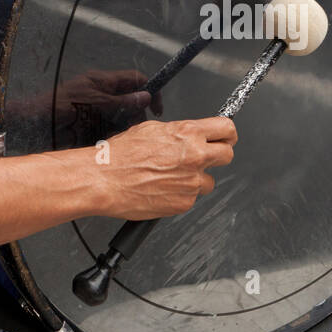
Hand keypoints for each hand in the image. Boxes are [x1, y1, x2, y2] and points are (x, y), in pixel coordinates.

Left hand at [6, 68, 163, 147]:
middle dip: (135, 116)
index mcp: (104, 82)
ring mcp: (97, 112)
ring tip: (116, 139)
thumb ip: (122, 101)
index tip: (156, 110)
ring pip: (120, 120)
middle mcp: (102, 95)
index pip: (135, 79)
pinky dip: (110, 139)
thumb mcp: (95, 102)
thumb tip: (146, 96)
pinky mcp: (90, 127)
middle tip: (134, 130)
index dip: (149, 90)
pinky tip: (106, 145)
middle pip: (130, 103)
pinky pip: (108, 133)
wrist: (35, 124)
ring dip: (122, 130)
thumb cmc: (62, 107)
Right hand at [98, 117, 237, 220]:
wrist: (104, 181)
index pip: (226, 128)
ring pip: (208, 181)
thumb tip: (188, 134)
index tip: (225, 137)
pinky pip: (191, 198)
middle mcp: (195, 156)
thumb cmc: (119, 156)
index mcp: (188, 134)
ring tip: (171, 177)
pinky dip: (181, 195)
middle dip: (218, 156)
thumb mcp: (150, 130)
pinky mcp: (184, 203)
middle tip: (204, 158)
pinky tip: (162, 189)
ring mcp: (191, 182)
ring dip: (196, 180)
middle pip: (227, 155)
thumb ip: (178, 133)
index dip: (227, 134)